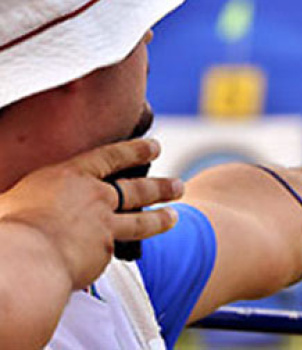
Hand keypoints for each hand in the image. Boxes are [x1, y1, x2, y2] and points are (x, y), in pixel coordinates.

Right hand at [0, 138, 182, 288]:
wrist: (24, 260)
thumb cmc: (8, 226)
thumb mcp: (13, 199)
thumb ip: (31, 198)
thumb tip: (25, 202)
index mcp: (71, 176)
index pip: (111, 157)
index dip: (135, 150)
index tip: (154, 146)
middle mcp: (95, 198)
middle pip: (137, 189)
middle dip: (161, 186)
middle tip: (179, 185)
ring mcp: (104, 226)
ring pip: (141, 221)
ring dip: (160, 218)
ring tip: (175, 216)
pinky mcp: (104, 253)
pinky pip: (110, 252)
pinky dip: (110, 253)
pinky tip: (108, 258)